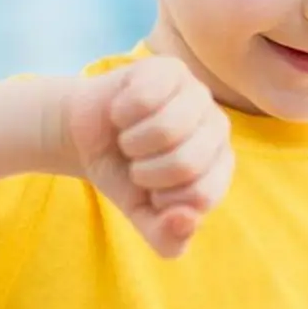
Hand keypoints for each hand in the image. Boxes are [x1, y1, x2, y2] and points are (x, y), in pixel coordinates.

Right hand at [57, 56, 233, 257]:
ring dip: (134, 142)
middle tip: (138, 164)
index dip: (163, 201)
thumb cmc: (124, 177)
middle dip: (146, 172)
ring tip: (130, 139)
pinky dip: (122, 112)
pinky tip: (123, 112)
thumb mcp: (144, 219)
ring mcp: (197, 95)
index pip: (201, 197)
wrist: (87, 138)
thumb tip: (184, 221)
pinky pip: (145, 97)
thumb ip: (168, 239)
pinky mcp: (170, 69)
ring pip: (167, 129)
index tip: (152, 192)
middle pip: (186, 163)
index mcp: (220, 168)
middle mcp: (218, 129)